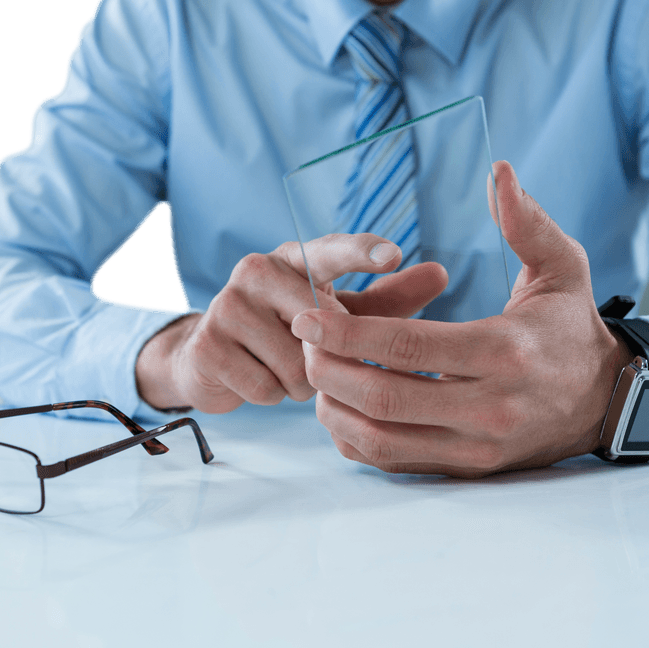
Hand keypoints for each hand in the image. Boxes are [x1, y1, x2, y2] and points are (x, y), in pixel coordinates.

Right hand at [136, 235, 448, 413]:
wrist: (213, 355)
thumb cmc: (290, 329)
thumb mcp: (341, 314)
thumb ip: (389, 299)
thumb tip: (441, 273)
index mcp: (296, 257)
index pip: (332, 251)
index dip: (362, 254)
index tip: (391, 256)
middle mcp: (257, 269)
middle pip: (321, 332)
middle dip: (327, 360)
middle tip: (312, 354)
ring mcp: (226, 304)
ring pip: (294, 367)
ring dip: (299, 383)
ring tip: (282, 366)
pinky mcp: (207, 343)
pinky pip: (265, 388)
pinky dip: (270, 395)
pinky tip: (257, 377)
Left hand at [291, 161, 632, 477]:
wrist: (609, 401)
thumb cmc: (572, 329)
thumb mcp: (563, 269)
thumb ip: (527, 223)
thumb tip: (499, 172)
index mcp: (505, 352)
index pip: (408, 348)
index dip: (349, 332)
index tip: (307, 315)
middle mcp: (490, 408)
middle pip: (384, 398)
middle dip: (329, 369)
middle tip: (303, 341)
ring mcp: (476, 446)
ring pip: (380, 438)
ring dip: (333, 407)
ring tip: (315, 370)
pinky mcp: (466, 468)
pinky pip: (392, 461)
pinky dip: (354, 436)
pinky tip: (340, 404)